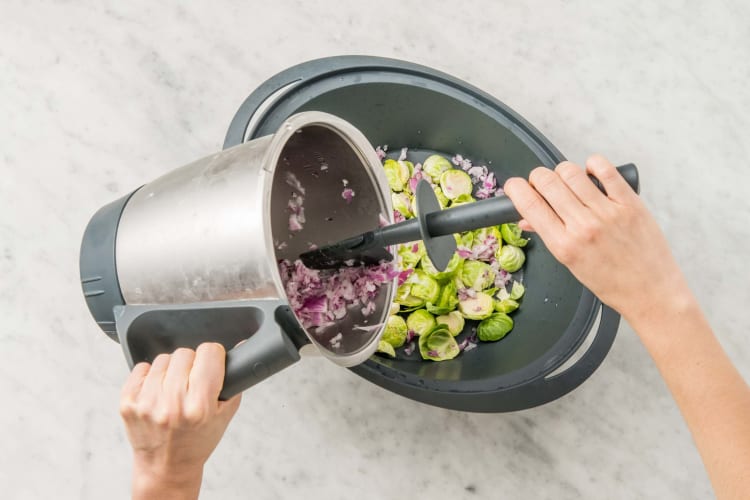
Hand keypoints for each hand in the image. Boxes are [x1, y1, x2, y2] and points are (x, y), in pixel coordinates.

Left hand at [120, 343, 241, 499]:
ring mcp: (147, 403)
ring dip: (171, 370)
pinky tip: (157, 393)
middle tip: (192, 383)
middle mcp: (171, 404)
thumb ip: (234, 381)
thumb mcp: (225, 415)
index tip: (212, 364)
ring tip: (174, 390)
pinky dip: (151, 376)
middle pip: (185, 353)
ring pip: (164, 358)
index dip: (214, 356)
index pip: (209, 352)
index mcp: (199, 406)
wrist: (166, 467)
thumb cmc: (196, 442)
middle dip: (192, 364)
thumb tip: (240, 347)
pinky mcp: (128, 402)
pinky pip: (142, 368)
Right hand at [503, 155, 688, 322]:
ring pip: (571, 172)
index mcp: (564, 245)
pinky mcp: (630, 203)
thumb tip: (528, 218)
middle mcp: (584, 226)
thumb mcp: (572, 265)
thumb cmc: (613, 283)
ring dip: (563, 172)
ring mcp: (608, 213)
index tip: (515, 186)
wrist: (651, 293)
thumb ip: (550, 236)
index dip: (516, 189)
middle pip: (547, 181)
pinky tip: (592, 174)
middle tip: (542, 184)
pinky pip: (605, 170)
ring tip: (568, 182)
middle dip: (538, 178)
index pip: (529, 204)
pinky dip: (594, 165)